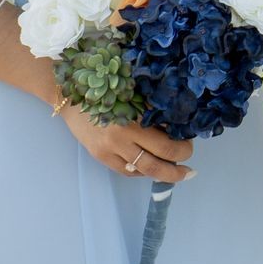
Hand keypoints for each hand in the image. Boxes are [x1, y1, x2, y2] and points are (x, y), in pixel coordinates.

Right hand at [60, 104, 194, 183]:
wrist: (72, 96)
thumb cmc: (109, 90)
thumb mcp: (135, 95)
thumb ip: (153, 112)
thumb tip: (178, 127)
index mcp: (134, 120)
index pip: (166, 145)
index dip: (183, 149)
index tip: (190, 145)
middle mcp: (121, 139)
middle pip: (157, 163)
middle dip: (177, 167)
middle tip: (189, 168)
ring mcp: (109, 150)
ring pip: (142, 171)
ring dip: (162, 174)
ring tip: (176, 173)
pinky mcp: (100, 157)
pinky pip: (126, 171)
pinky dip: (141, 171)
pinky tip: (151, 168)